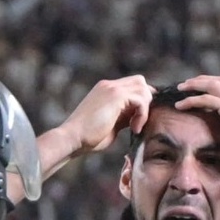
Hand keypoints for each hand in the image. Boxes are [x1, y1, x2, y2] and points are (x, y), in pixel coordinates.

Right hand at [39, 76, 153, 178]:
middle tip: (140, 123)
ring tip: (135, 128)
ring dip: (145, 109)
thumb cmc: (88, 137)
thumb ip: (123, 117)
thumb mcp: (111, 125)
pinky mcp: (115, 95)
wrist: (73, 138)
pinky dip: (142, 115)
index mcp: (106, 90)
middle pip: (140, 82)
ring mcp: (111, 88)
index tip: (140, 122)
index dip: (142, 101)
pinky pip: (140, 99)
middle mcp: (109, 85)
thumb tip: (136, 117)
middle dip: (146, 102)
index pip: (133, 86)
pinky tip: (134, 129)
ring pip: (142, 87)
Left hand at [173, 75, 219, 170]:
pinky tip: (181, 104)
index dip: (212, 88)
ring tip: (180, 88)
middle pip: (217, 81)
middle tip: (186, 84)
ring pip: (211, 84)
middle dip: (201, 80)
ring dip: (194, 85)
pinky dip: (192, 100)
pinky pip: (207, 99)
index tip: (199, 92)